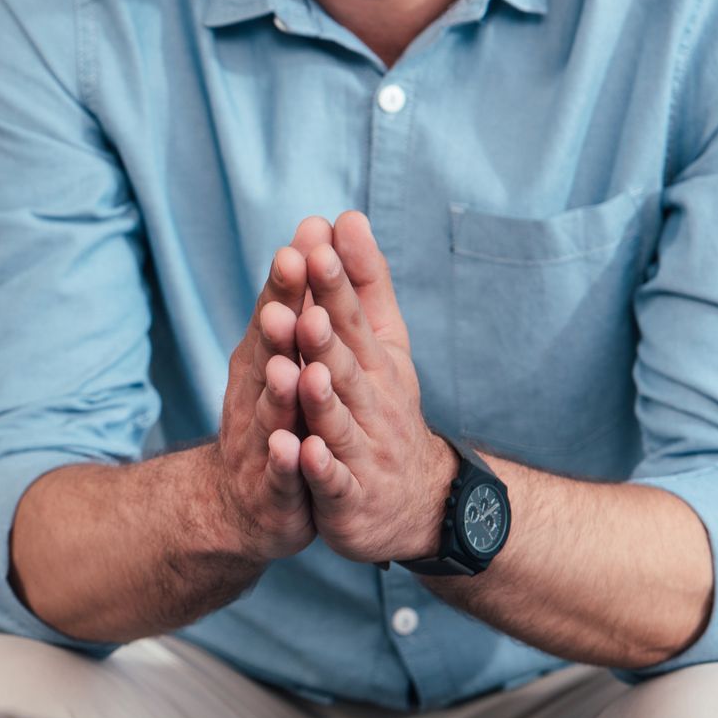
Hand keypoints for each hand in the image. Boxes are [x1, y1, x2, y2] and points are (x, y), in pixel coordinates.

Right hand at [203, 215, 334, 561]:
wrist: (247, 502)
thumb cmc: (277, 415)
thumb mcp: (287, 352)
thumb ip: (302, 296)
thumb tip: (317, 225)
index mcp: (267, 358)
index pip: (279, 312)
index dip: (289, 281)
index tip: (303, 240)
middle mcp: (257, 393)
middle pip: (270, 353)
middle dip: (281, 319)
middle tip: (291, 285)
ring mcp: (262, 441)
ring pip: (273, 412)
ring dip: (281, 390)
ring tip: (291, 368)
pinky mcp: (274, 488)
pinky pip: (281, 474)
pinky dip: (286, 462)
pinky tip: (292, 449)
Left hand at [292, 212, 456, 564]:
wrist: (415, 500)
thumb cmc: (385, 408)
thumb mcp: (381, 343)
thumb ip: (362, 284)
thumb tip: (346, 217)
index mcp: (373, 362)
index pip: (350, 315)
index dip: (334, 283)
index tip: (316, 244)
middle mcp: (372, 401)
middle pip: (343, 365)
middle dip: (322, 336)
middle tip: (302, 304)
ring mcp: (362, 449)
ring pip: (337, 421)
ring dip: (320, 397)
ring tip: (303, 371)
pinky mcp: (348, 494)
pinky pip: (333, 481)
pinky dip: (319, 468)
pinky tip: (302, 453)